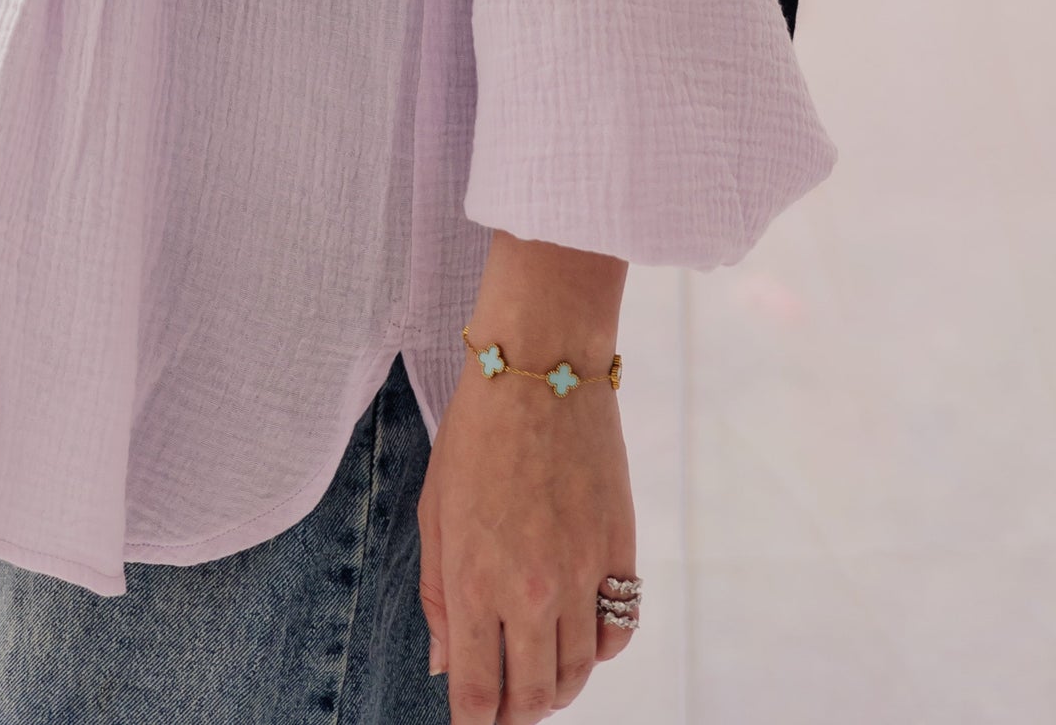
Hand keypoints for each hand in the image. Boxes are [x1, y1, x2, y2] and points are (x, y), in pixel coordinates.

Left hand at [417, 250, 636, 718]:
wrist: (541, 367)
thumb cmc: (476, 433)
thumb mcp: (435, 510)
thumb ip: (438, 595)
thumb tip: (445, 666)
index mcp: (476, 581)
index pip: (478, 693)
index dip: (473, 723)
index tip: (471, 722)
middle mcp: (533, 590)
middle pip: (535, 698)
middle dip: (516, 713)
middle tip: (504, 701)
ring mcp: (582, 573)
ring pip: (580, 673)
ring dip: (559, 687)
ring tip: (540, 674)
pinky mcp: (621, 550)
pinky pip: (618, 629)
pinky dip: (600, 647)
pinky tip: (579, 633)